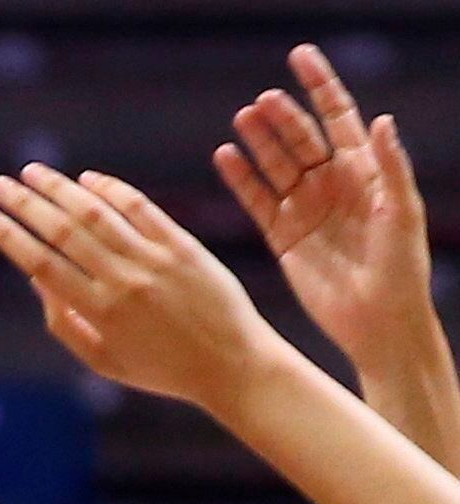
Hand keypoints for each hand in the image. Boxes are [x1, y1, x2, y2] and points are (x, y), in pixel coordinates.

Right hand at [0, 164, 279, 413]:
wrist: (231, 364)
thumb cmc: (161, 369)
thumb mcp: (102, 361)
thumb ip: (64, 322)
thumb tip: (34, 279)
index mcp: (98, 313)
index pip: (40, 264)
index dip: (7, 236)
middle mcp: (122, 281)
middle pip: (63, 232)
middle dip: (25, 204)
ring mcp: (154, 260)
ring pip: (97, 213)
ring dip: (60, 188)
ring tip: (32, 172)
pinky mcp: (183, 245)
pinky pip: (141, 209)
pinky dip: (111, 190)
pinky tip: (87, 178)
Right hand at [219, 45, 433, 374]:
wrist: (377, 321)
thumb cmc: (401, 269)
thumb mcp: (401, 214)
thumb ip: (390, 167)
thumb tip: (382, 121)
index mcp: (365, 172)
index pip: (340, 117)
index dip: (321, 86)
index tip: (299, 58)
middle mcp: (333, 184)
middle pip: (303, 138)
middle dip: (283, 116)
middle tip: (262, 101)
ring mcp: (306, 209)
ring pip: (277, 164)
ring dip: (260, 141)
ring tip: (242, 118)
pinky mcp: (283, 236)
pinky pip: (257, 200)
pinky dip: (241, 179)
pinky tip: (225, 157)